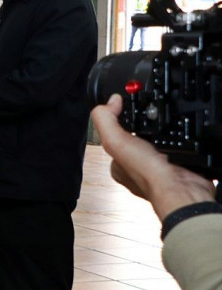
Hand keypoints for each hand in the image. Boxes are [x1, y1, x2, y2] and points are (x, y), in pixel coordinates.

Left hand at [92, 94, 216, 221]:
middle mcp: (137, 169)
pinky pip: (178, 148)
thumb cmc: (147, 172)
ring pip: (159, 144)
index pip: (115, 137)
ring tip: (167, 127)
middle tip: (153, 118)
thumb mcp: (116, 141)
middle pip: (139, 139)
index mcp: (118, 165)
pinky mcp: (179, 167)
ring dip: (165, 135)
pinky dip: (181, 142)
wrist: (182, 188)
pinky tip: (181, 137)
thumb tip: (111, 101)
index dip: (121, 121)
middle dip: (146, 129)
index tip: (129, 108)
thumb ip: (106, 120)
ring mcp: (160, 169)